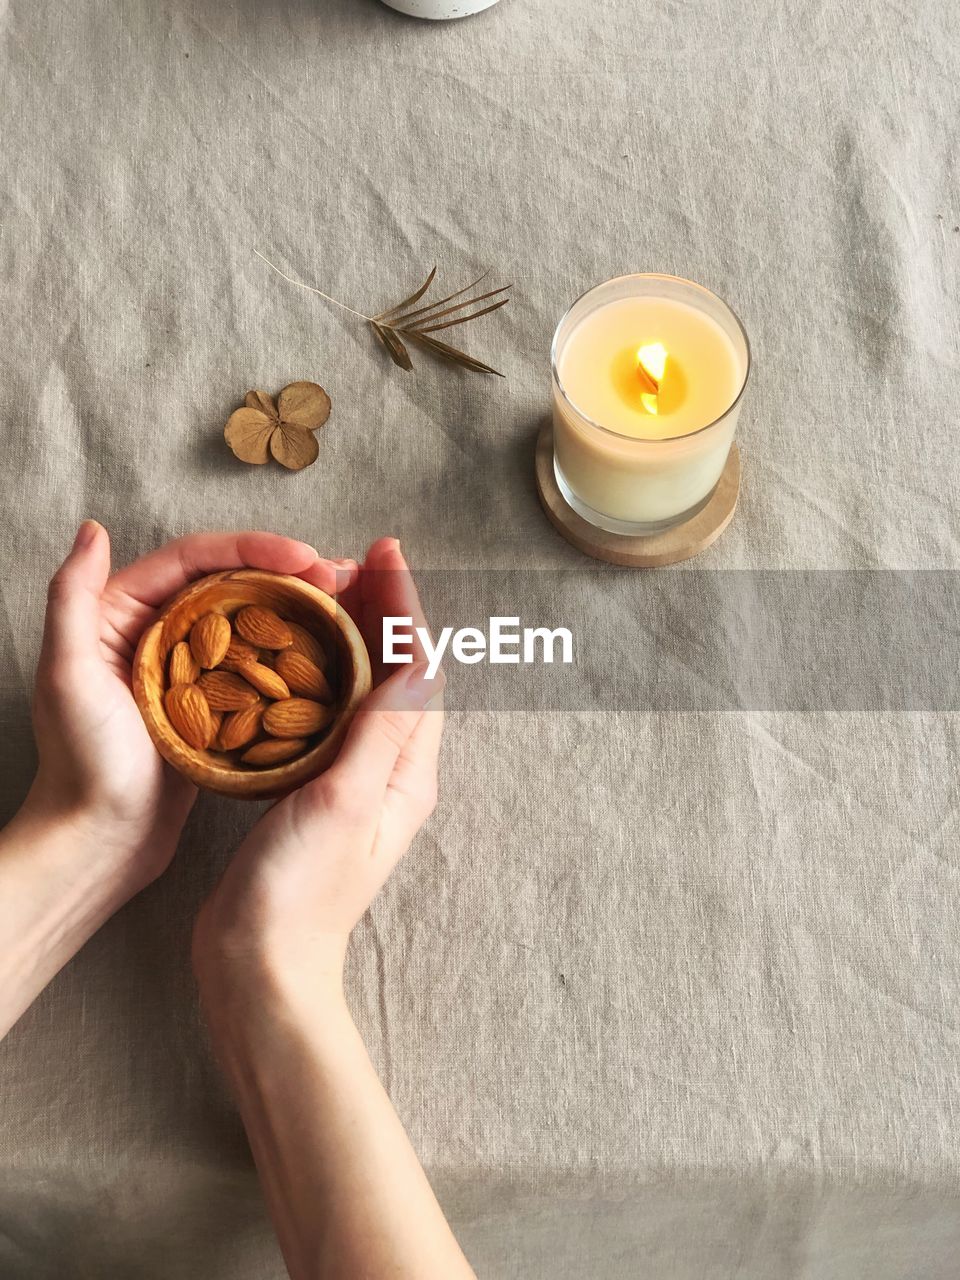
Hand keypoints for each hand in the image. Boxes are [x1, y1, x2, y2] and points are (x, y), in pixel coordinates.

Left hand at [26, 522, 355, 900]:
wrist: (98, 842)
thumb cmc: (80, 763)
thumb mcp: (66, 674)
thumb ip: (72, 598)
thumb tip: (93, 531)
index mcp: (124, 613)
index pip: (197, 560)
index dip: (253, 547)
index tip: (304, 555)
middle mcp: (159, 633)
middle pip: (232, 582)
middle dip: (286, 570)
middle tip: (338, 576)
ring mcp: (190, 670)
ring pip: (250, 621)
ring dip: (296, 607)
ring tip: (345, 606)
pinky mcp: (214, 706)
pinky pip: (258, 667)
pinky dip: (291, 654)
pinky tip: (328, 656)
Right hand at [193, 537, 443, 989]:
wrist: (260, 967)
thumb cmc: (299, 893)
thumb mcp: (343, 802)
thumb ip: (380, 731)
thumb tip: (417, 659)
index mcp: (407, 770)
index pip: (418, 668)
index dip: (404, 606)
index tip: (385, 554)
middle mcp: (392, 771)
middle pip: (398, 672)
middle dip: (385, 611)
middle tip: (360, 558)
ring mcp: (356, 782)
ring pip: (366, 689)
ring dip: (357, 636)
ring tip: (331, 590)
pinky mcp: (319, 792)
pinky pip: (333, 714)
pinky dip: (324, 673)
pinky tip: (297, 657)